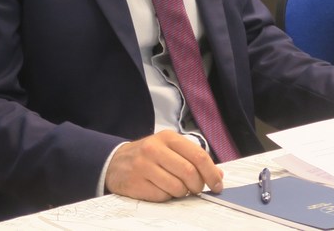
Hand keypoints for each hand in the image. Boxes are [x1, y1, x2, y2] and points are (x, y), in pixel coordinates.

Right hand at [105, 131, 223, 201]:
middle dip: (198, 186)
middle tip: (197, 189)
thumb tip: (218, 174)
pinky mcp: (136, 183)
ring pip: (177, 187)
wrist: (115, 162)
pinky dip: (167, 197)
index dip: (211, 173)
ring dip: (182, 193)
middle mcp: (154, 149)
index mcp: (167, 138)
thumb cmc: (149, 156)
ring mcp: (143, 166)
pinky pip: (163, 196)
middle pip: (189, 173)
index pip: (198, 155)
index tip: (217, 184)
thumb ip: (193, 159)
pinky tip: (161, 189)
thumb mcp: (170, 149)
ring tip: (177, 188)